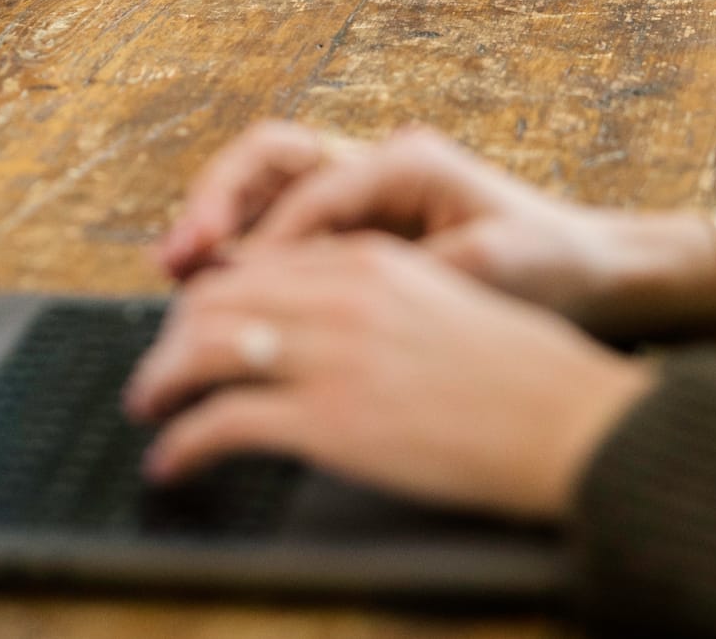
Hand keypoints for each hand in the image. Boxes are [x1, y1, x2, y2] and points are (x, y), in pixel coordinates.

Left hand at [124, 234, 655, 518]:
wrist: (567, 420)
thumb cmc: (518, 374)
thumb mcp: (438, 300)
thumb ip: (371, 297)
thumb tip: (317, 321)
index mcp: (365, 257)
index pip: (257, 262)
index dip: (212, 294)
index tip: (191, 324)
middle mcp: (336, 293)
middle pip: (216, 298)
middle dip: (174, 334)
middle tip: (158, 369)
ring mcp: (328, 354)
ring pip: (203, 349)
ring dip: (161, 378)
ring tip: (148, 405)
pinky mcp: (326, 419)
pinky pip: (222, 421)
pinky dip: (184, 441)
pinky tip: (173, 459)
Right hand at [160, 121, 715, 340]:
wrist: (598, 273)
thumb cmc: (553, 264)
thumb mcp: (493, 267)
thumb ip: (412, 270)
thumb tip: (334, 289)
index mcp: (404, 159)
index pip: (310, 188)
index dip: (267, 236)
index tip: (232, 281)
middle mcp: (372, 163)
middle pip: (268, 160)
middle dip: (216, 202)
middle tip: (177, 254)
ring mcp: (362, 193)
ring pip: (265, 188)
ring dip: (218, 221)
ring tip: (172, 265)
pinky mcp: (360, 228)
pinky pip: (283, 225)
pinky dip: (245, 248)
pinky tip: (216, 286)